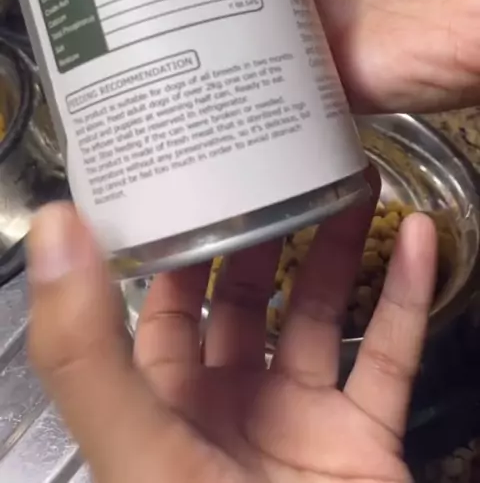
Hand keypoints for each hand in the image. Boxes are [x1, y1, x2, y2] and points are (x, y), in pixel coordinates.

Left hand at [29, 199, 435, 482]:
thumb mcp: (136, 454)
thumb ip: (87, 350)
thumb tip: (54, 224)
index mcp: (162, 410)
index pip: (160, 304)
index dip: (175, 240)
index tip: (193, 173)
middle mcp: (227, 409)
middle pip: (247, 299)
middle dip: (266, 230)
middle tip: (281, 163)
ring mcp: (301, 425)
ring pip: (319, 315)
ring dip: (338, 247)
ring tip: (353, 177)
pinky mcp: (367, 443)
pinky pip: (390, 354)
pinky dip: (406, 294)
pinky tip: (420, 236)